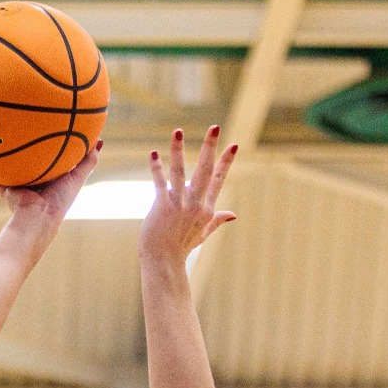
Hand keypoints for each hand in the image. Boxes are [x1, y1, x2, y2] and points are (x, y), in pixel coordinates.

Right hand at [0, 139, 102, 230]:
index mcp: (50, 180)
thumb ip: (88, 160)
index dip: (50, 147)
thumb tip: (100, 141)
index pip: (50, 160)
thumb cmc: (59, 199)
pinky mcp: (6, 190)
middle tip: (21, 131)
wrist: (37, 218)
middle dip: (26, 151)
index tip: (50, 131)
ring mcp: (19, 187)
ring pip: (11, 170)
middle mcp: (35, 183)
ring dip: (5, 160)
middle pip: (29, 163)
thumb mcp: (77, 177)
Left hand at [139, 125, 237, 265]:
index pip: (218, 179)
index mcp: (207, 208)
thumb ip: (218, 220)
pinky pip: (160, 183)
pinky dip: (156, 168)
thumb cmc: (181, 247)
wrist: (164, 261)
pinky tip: (153, 154)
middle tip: (215, 126)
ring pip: (180, 172)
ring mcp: (179, 205)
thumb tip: (233, 215)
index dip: (226, 162)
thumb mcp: (203, 233)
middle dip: (210, 147)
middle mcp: (196, 204)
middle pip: (205, 170)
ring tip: (178, 131)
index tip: (234, 145)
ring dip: (178, 150)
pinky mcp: (162, 206)